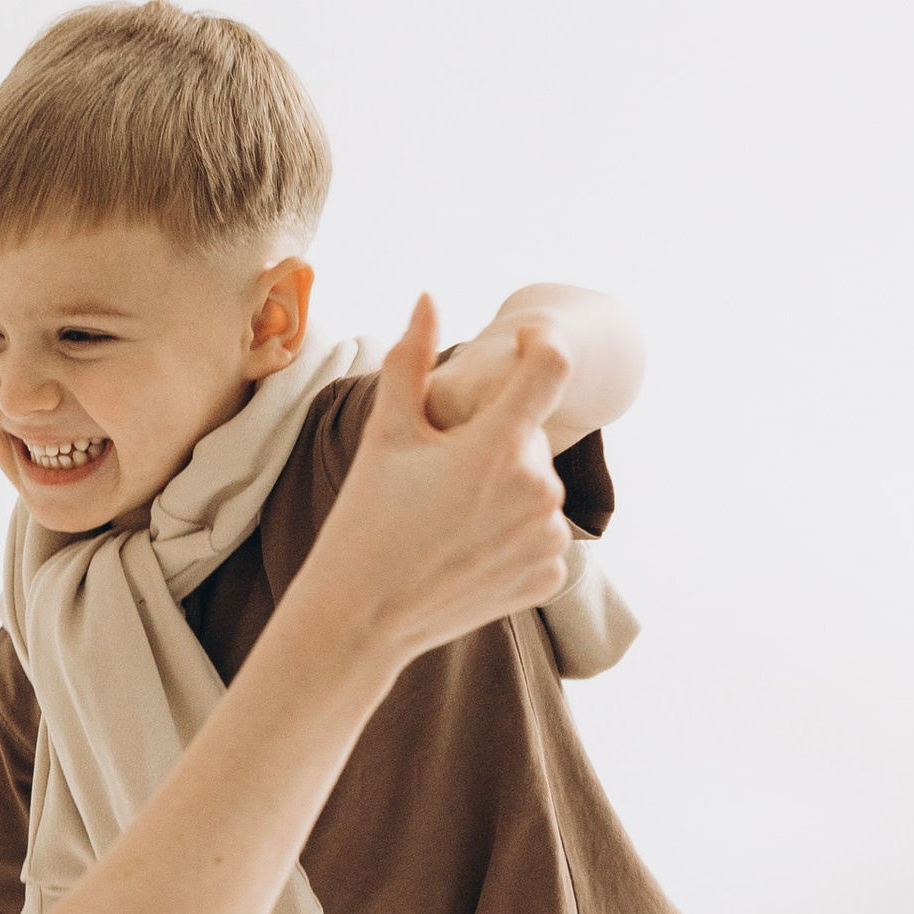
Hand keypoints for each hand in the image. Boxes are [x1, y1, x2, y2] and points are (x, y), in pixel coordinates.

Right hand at [310, 304, 570, 669]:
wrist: (363, 615)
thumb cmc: (366, 517)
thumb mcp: (387, 434)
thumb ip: (412, 358)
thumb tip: (429, 298)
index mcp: (501, 448)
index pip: (550, 367)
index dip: (538, 343)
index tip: (520, 342)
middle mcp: (539, 491)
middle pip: (529, 434)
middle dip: (494, 436)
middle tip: (439, 468)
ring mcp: (548, 538)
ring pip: (535, 485)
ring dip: (504, 485)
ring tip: (449, 513)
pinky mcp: (549, 575)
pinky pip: (539, 533)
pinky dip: (510, 532)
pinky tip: (465, 546)